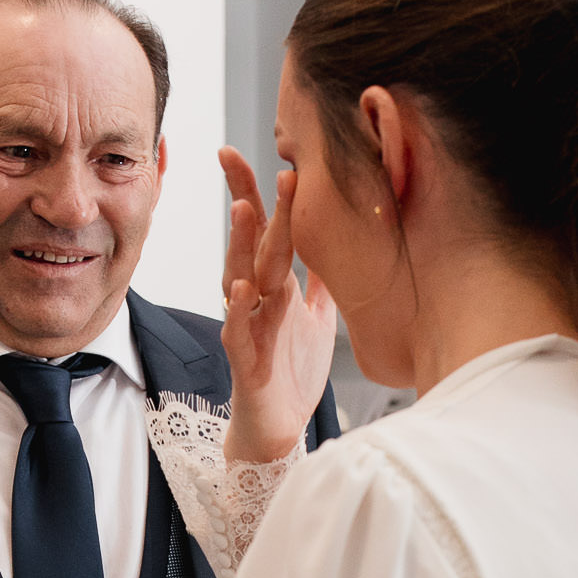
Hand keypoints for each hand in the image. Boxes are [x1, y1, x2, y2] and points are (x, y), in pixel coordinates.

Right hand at [219, 148, 336, 463]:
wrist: (279, 425)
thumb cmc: (292, 370)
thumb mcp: (317, 316)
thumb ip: (323, 278)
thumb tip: (339, 239)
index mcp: (275, 284)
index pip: (263, 229)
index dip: (254, 191)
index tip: (250, 152)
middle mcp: (256, 299)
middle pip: (252, 243)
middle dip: (253, 203)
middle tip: (251, 163)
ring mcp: (248, 327)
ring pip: (240, 278)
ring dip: (241, 245)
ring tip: (244, 211)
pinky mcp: (247, 360)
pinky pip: (239, 330)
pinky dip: (241, 309)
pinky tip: (245, 288)